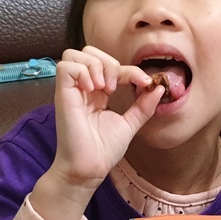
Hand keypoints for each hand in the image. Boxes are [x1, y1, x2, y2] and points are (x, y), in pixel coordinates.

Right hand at [49, 46, 164, 191]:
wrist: (90, 168)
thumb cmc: (103, 150)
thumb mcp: (129, 124)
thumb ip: (143, 107)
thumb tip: (158, 87)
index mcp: (97, 93)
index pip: (112, 66)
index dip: (130, 69)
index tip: (145, 83)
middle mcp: (83, 88)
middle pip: (89, 51)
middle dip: (108, 62)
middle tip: (115, 87)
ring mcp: (71, 90)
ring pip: (75, 54)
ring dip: (95, 65)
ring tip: (103, 88)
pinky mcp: (62, 94)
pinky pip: (66, 66)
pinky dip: (82, 72)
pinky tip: (91, 89)